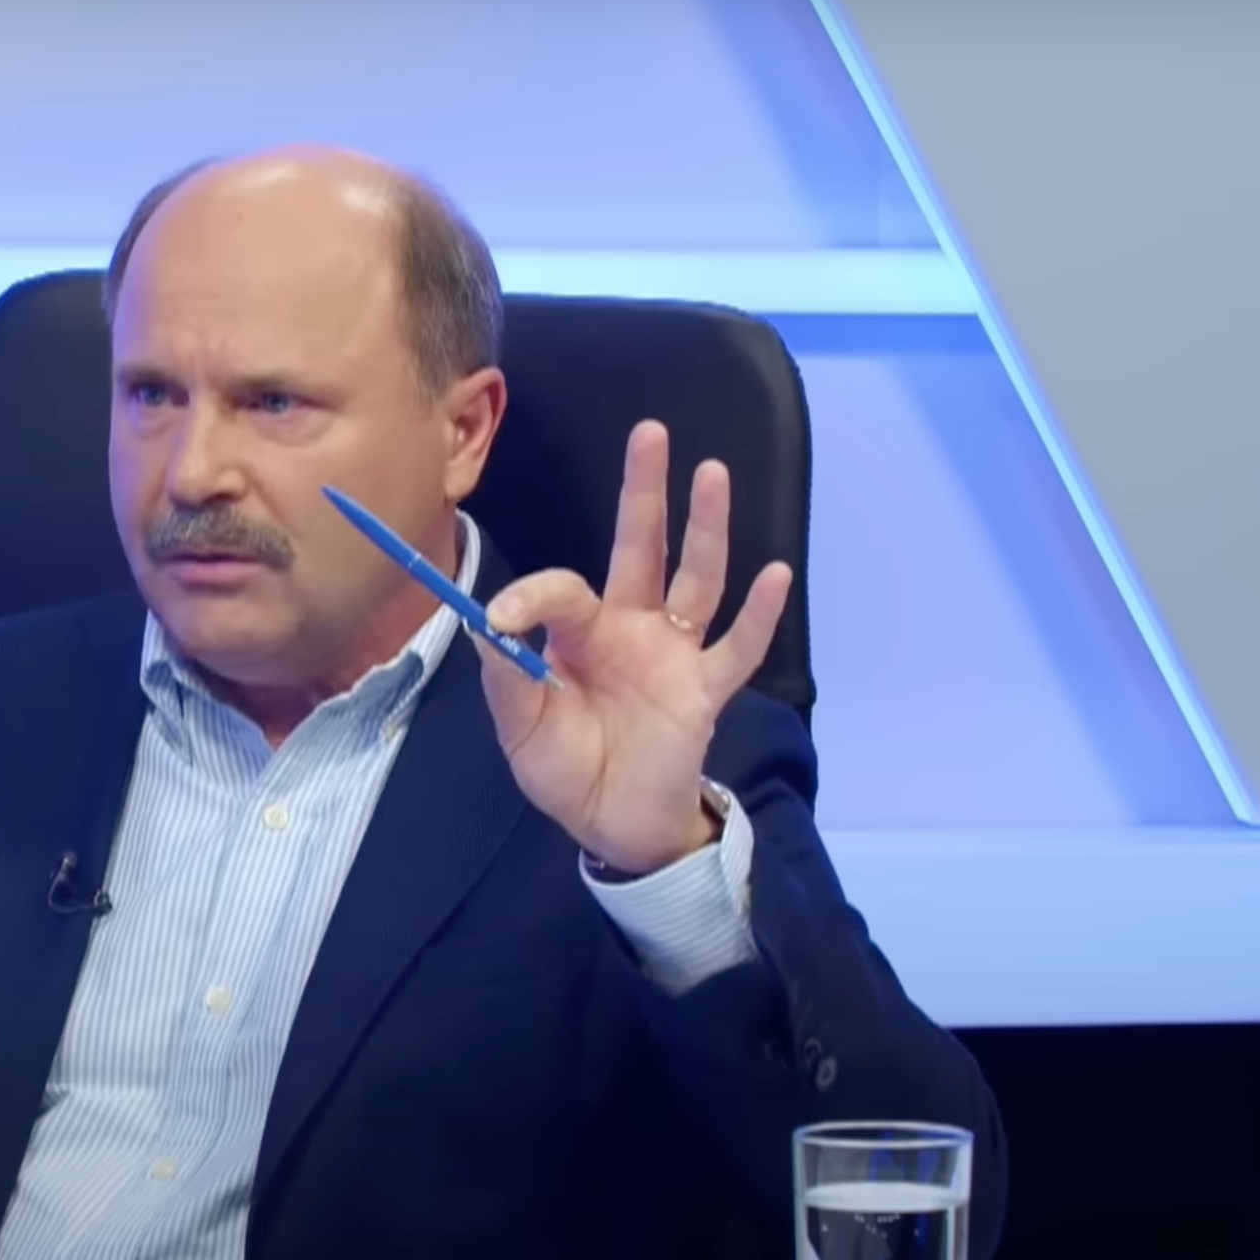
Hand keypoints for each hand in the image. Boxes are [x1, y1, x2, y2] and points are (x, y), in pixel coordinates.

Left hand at [478, 420, 791, 875]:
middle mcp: (631, 630)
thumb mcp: (521, 730)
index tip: (502, 617)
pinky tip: (776, 574)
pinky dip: (759, 616)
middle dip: (644, 492)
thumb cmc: (566, 770)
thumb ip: (507, 678)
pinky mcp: (705, 692)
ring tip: (712, 472)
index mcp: (580, 634)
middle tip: (649, 433)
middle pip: (641, 548)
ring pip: (696, 580)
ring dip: (707, 529)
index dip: (532, 596)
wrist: (613, 826)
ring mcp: (674, 656)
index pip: (564, 591)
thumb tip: (483, 621)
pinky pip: (738, 650)